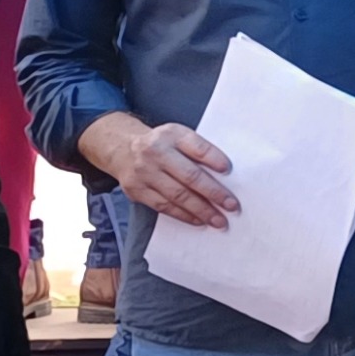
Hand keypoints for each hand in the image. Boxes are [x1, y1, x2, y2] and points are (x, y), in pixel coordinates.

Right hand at [79, 111, 239, 228]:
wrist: (122, 148)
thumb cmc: (161, 144)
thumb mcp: (178, 136)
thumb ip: (198, 150)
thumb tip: (224, 174)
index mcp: (172, 135)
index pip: (197, 147)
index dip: (214, 158)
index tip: (228, 170)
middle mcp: (155, 152)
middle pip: (189, 176)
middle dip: (213, 193)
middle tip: (231, 205)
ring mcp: (144, 172)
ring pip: (177, 195)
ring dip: (201, 210)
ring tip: (219, 220)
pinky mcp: (136, 190)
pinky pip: (164, 206)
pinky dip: (184, 215)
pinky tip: (199, 220)